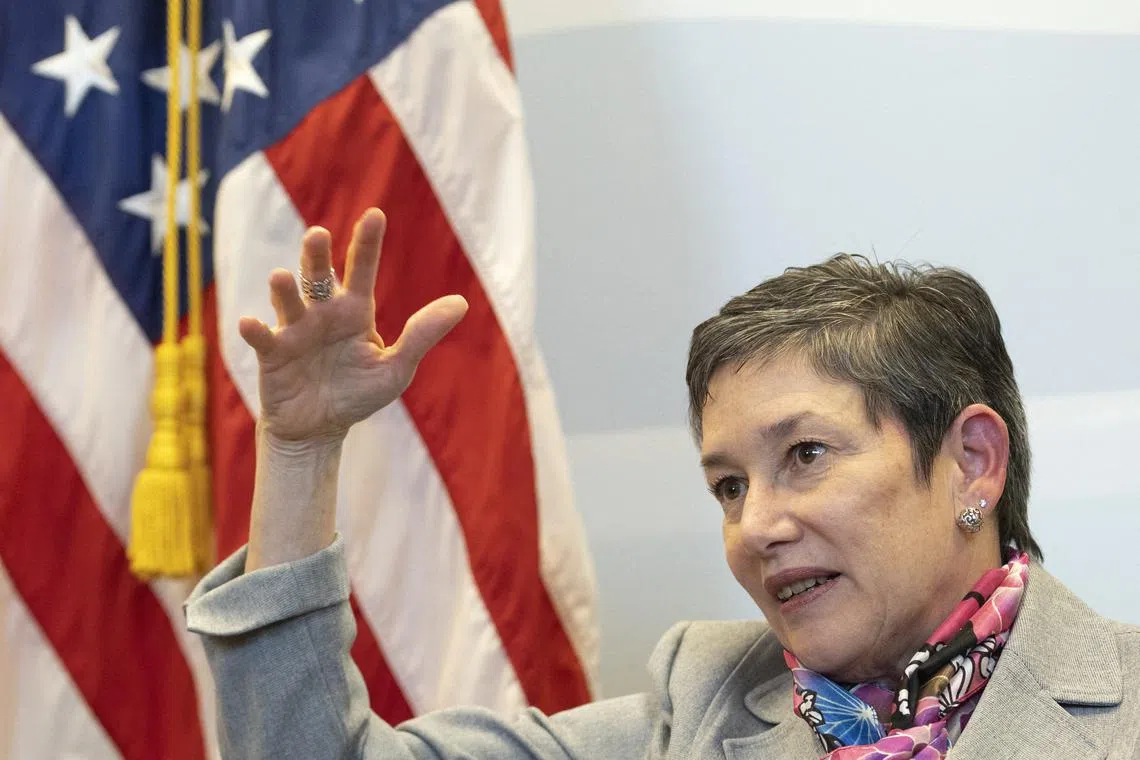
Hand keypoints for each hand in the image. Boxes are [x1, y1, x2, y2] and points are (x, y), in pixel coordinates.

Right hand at [238, 208, 467, 442]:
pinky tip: (251, 324)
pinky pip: (263, 339)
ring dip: (284, 289)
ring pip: (289, 302)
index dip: (368, 243)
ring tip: (281, 276)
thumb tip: (461, 303)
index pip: (362, 270)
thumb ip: (422, 335)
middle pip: (319, 276)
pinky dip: (255, 331)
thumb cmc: (357, 394)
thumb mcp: (396, 368)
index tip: (375, 215)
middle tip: (318, 234)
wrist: (320, 429)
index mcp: (355, 311)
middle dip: (318, 255)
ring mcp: (296, 331)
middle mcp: (323, 312)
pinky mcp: (273, 354)